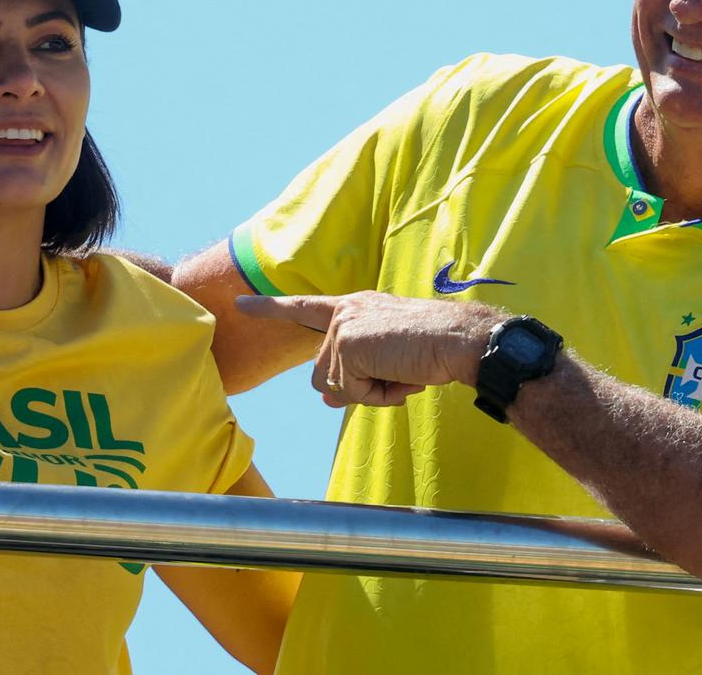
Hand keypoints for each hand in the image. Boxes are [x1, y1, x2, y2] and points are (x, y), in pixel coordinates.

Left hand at [234, 291, 503, 407]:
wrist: (460, 341)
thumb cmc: (434, 349)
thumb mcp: (388, 360)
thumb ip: (354, 373)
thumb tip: (323, 397)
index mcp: (354, 308)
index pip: (305, 308)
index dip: (270, 308)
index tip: (240, 303)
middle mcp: (344, 312)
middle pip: (325, 375)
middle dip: (360, 389)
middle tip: (398, 376)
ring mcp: (343, 327)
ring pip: (336, 386)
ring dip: (371, 393)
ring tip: (402, 373)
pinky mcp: (347, 344)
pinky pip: (350, 391)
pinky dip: (377, 395)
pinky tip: (400, 376)